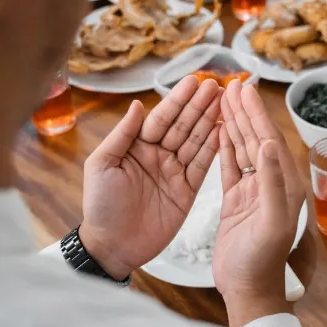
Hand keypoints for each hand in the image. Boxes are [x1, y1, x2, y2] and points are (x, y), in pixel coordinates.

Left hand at [80, 77, 221, 279]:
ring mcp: (175, 173)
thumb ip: (122, 134)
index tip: (194, 81)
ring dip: (211, 122)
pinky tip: (225, 132)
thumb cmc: (100, 205)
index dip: (178, 100)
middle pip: (183, 126)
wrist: (113, 245)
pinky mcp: (187, 191)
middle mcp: (158, 156)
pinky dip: (215, 150)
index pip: (162, 118)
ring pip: (196, 142)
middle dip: (200, 106)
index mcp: (137, 147)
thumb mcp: (102, 165)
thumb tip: (138, 104)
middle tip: (217, 86)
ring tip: (226, 103)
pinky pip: (203, 166)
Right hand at [213, 81, 304, 326]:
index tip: (245, 89)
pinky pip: (230, 168)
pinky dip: (225, 148)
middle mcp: (271, 184)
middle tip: (233, 84)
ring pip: (243, 150)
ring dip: (235, 124)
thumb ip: (270, 182)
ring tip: (224, 98)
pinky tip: (220, 130)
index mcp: (285, 186)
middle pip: (257, 139)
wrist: (246, 289)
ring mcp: (253, 191)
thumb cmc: (260, 261)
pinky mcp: (236, 201)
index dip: (257, 114)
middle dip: (246, 112)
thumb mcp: (270, 222)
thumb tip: (266, 144)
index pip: (270, 141)